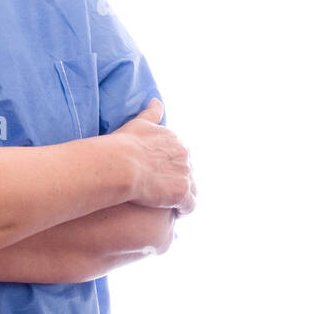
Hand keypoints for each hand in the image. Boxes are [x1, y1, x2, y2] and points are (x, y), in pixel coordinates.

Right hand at [111, 99, 196, 215]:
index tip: (159, 174)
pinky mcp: (182, 193)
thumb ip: (151, 113)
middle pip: (187, 171)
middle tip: (163, 190)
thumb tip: (156, 100)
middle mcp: (185, 155)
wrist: (121, 164)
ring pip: (192, 188)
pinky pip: (190, 205)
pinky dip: (184, 209)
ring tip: (172, 204)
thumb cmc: (124, 144)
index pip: (180, 155)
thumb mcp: (139, 123)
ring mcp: (185, 174)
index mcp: (175, 140)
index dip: (170, 166)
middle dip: (179, 179)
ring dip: (184, 195)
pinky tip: (176, 212)